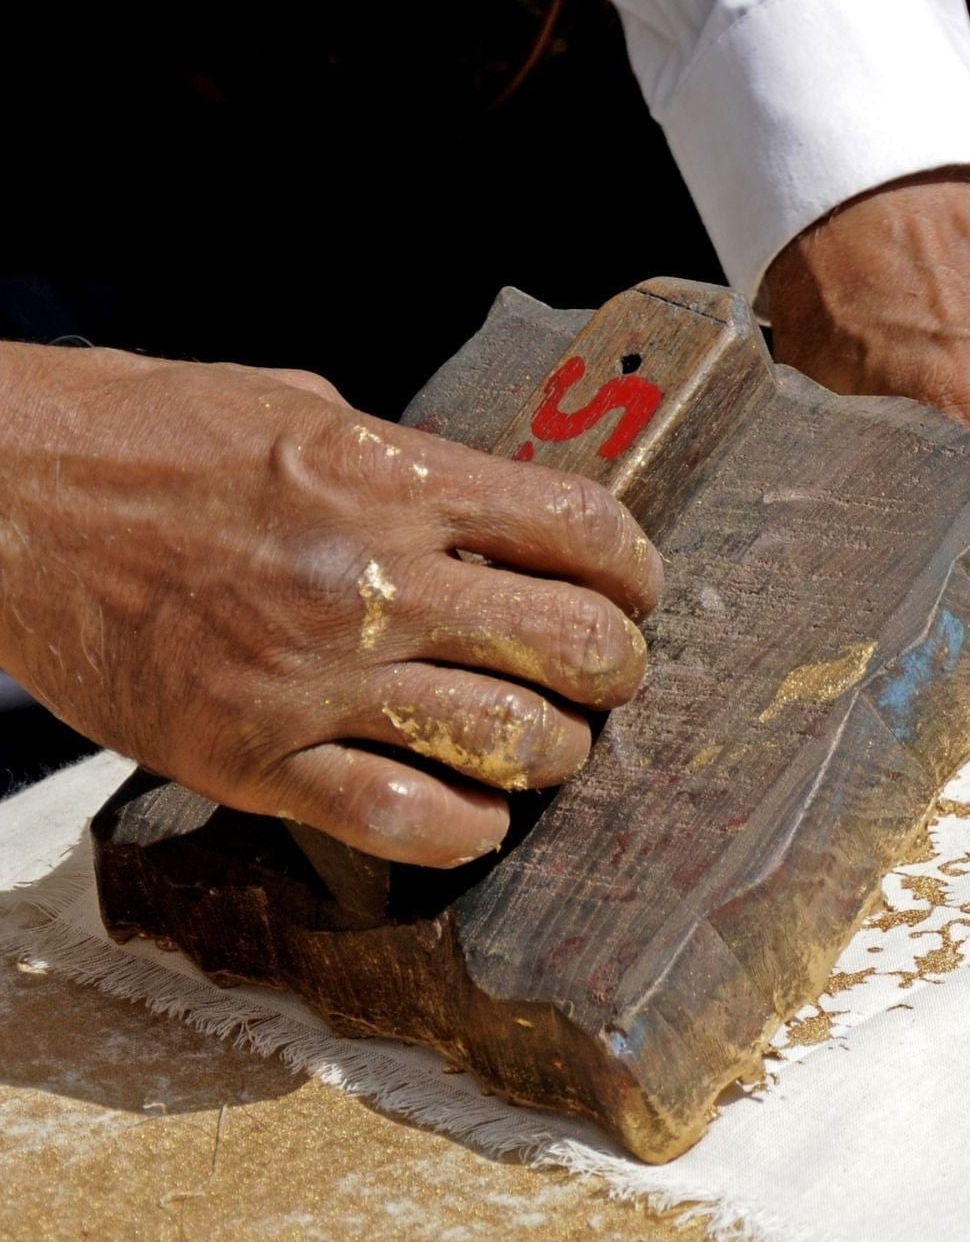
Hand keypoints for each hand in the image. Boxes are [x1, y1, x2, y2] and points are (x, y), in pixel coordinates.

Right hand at [0, 344, 661, 863]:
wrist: (7, 495)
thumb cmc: (155, 438)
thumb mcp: (306, 411)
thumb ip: (415, 471)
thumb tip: (509, 517)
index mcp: (389, 477)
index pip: (579, 528)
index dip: (634, 569)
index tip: (634, 589)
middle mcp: (368, 577)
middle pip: (570, 643)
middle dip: (618, 669)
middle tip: (610, 675)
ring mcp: (310, 677)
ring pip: (506, 742)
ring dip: (556, 753)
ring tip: (549, 745)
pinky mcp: (249, 757)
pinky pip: (400, 819)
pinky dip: (465, 829)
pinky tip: (476, 814)